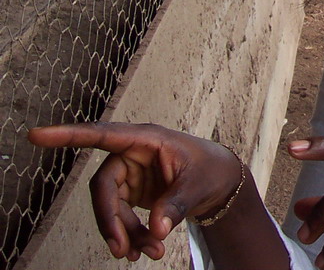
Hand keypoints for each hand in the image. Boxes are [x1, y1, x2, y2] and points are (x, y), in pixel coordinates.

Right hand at [28, 122, 242, 261]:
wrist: (220, 180)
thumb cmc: (209, 169)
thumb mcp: (198, 185)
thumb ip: (176, 205)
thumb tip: (156, 230)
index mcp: (145, 139)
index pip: (102, 135)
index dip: (68, 136)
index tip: (37, 135)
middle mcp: (132, 154)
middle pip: (104, 186)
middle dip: (110, 220)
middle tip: (120, 249)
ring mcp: (130, 174)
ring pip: (111, 207)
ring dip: (124, 233)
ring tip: (146, 254)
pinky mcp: (131, 192)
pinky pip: (120, 217)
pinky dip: (130, 235)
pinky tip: (144, 250)